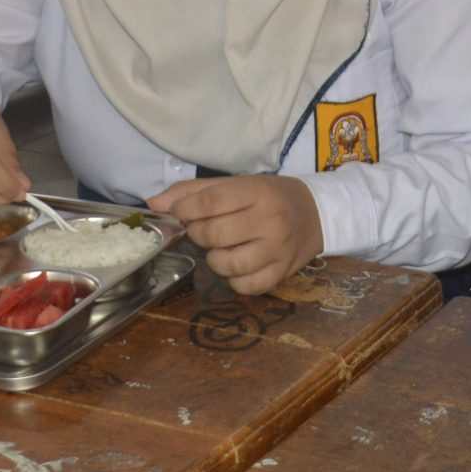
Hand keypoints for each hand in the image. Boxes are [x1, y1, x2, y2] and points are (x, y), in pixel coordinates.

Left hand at [149, 174, 323, 295]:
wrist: (315, 214)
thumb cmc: (268, 196)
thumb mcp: (236, 185)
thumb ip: (194, 193)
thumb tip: (154, 205)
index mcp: (257, 192)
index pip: (210, 203)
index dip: (185, 211)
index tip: (180, 214)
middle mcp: (270, 221)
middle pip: (215, 235)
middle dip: (198, 235)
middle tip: (203, 231)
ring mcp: (277, 250)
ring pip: (227, 264)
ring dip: (214, 259)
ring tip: (221, 249)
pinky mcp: (282, 273)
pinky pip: (245, 287)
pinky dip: (233, 280)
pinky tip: (237, 267)